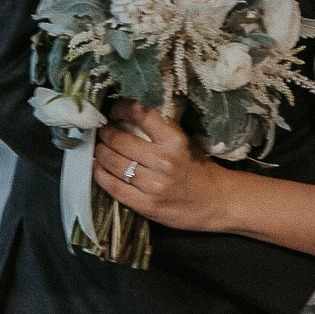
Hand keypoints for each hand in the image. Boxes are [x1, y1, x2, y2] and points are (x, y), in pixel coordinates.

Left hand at [93, 100, 231, 231]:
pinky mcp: (146, 205)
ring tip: (99, 147)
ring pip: (112, 162)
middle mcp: (163, 160)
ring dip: (101, 152)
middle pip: (120, 139)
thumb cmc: (198, 167)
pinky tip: (98, 167)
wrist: (217, 201)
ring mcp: (153, 184)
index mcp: (175, 139)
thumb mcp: (184, 141)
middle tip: (103, 130)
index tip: (115, 109)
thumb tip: (125, 116)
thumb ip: (158, 131)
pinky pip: (114, 187)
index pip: (141, 115)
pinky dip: (101, 175)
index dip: (121, 108)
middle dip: (106, 132)